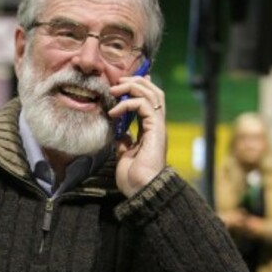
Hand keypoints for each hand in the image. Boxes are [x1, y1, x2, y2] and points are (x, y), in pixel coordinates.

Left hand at [109, 74, 166, 196]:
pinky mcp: (156, 129)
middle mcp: (157, 125)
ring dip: (131, 87)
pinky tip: (115, 112)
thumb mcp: (125, 155)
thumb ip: (125, 142)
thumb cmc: (134, 177)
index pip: (149, 100)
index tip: (122, 84)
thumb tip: (120, 133)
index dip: (139, 87)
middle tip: (117, 82)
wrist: (141, 189)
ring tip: (114, 91)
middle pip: (153, 91)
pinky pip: (144, 105)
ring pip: (152, 93)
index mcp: (151, 130)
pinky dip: (128, 103)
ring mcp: (158, 126)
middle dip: (135, 82)